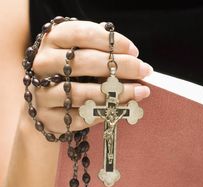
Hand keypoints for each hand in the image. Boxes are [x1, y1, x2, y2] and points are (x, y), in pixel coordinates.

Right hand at [32, 20, 151, 132]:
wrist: (43, 106)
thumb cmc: (69, 76)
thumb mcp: (79, 56)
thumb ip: (100, 52)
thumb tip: (133, 59)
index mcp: (51, 41)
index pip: (81, 34)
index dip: (111, 42)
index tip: (134, 51)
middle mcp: (42, 64)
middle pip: (83, 62)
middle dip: (119, 66)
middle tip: (144, 70)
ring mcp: (41, 93)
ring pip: (82, 93)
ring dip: (115, 94)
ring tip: (139, 92)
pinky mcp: (48, 118)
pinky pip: (80, 117)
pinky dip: (102, 113)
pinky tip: (119, 109)